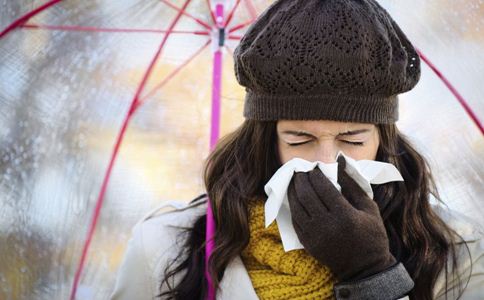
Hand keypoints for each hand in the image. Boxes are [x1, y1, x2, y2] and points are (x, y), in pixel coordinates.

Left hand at [287, 156, 396, 281]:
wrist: (365, 268)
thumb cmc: (372, 235)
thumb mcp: (369, 208)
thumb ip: (353, 184)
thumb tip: (340, 161)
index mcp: (345, 215)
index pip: (323, 188)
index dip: (316, 175)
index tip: (314, 167)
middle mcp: (327, 225)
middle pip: (306, 195)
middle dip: (301, 179)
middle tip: (300, 170)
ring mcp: (315, 236)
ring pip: (296, 207)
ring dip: (293, 191)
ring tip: (294, 181)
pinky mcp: (308, 243)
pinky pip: (295, 221)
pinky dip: (293, 207)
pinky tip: (294, 198)